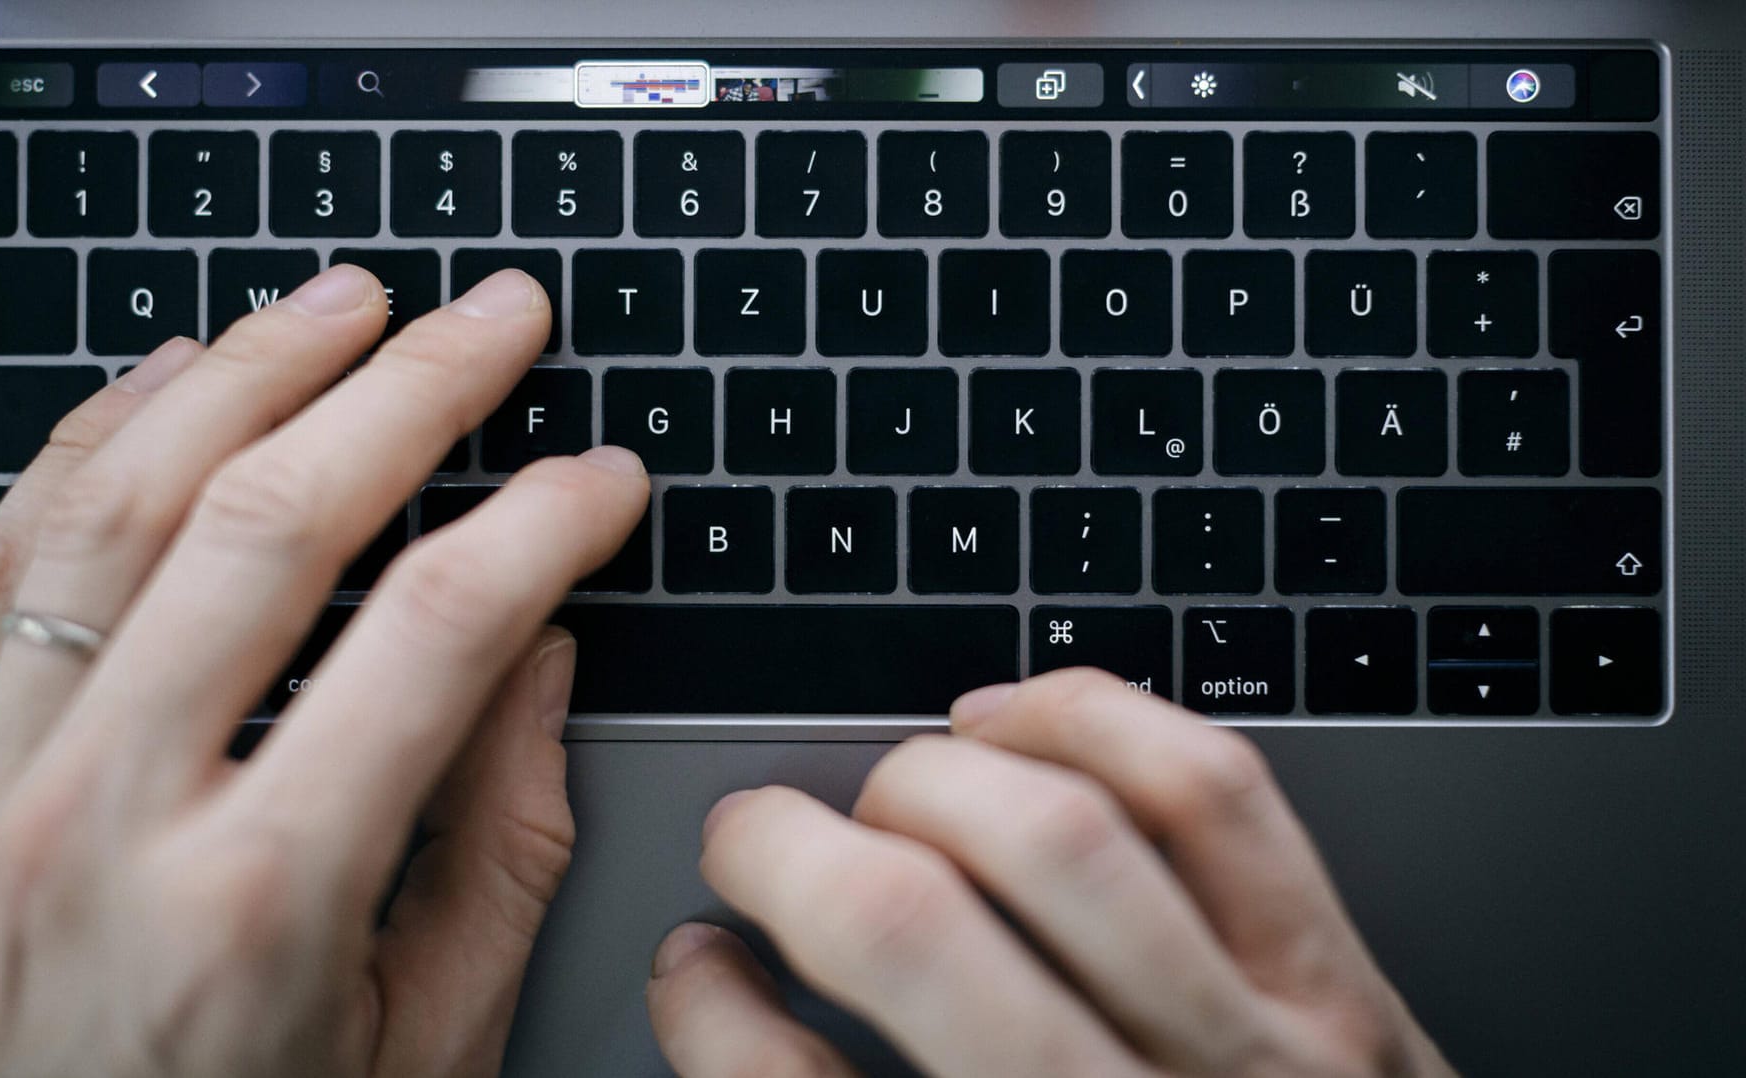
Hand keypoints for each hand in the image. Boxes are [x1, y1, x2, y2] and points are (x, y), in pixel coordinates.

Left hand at [0, 265, 647, 1077]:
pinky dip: (89, 444)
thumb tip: (536, 660)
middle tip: (496, 319)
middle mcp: (112, 821)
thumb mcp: (418, 1047)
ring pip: (121, 506)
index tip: (604, 479)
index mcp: (261, 903)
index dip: (542, 524)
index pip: (434, 634)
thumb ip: (498, 848)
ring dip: (246, 374)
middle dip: (410, 391)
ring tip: (344, 303)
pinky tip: (170, 381)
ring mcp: (0, 787)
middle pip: (274, 525)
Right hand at [647, 670, 1455, 1077]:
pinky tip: (1012, 725)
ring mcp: (1256, 1052)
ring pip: (1065, 839)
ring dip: (932, 783)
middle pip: (917, 930)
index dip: (710, 1013)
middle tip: (755, 841)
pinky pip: (1211, 793)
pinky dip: (1087, 720)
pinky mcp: (1337, 981)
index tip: (698, 964)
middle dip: (792, 853)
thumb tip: (718, 1000)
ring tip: (891, 793)